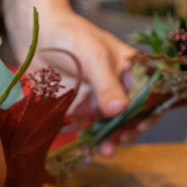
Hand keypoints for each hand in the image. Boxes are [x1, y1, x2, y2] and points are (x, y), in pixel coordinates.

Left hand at [2, 0, 146, 153]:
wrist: (36, 36)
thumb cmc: (71, 36)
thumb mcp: (93, 56)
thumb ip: (106, 84)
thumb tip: (119, 110)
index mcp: (131, 70)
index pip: (149, 95)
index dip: (148, 112)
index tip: (140, 125)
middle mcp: (119, 87)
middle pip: (131, 116)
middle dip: (127, 131)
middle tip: (119, 141)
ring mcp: (100, 99)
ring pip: (111, 125)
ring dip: (109, 139)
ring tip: (106, 150)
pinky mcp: (81, 108)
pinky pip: (89, 127)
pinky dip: (89, 137)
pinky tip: (86, 142)